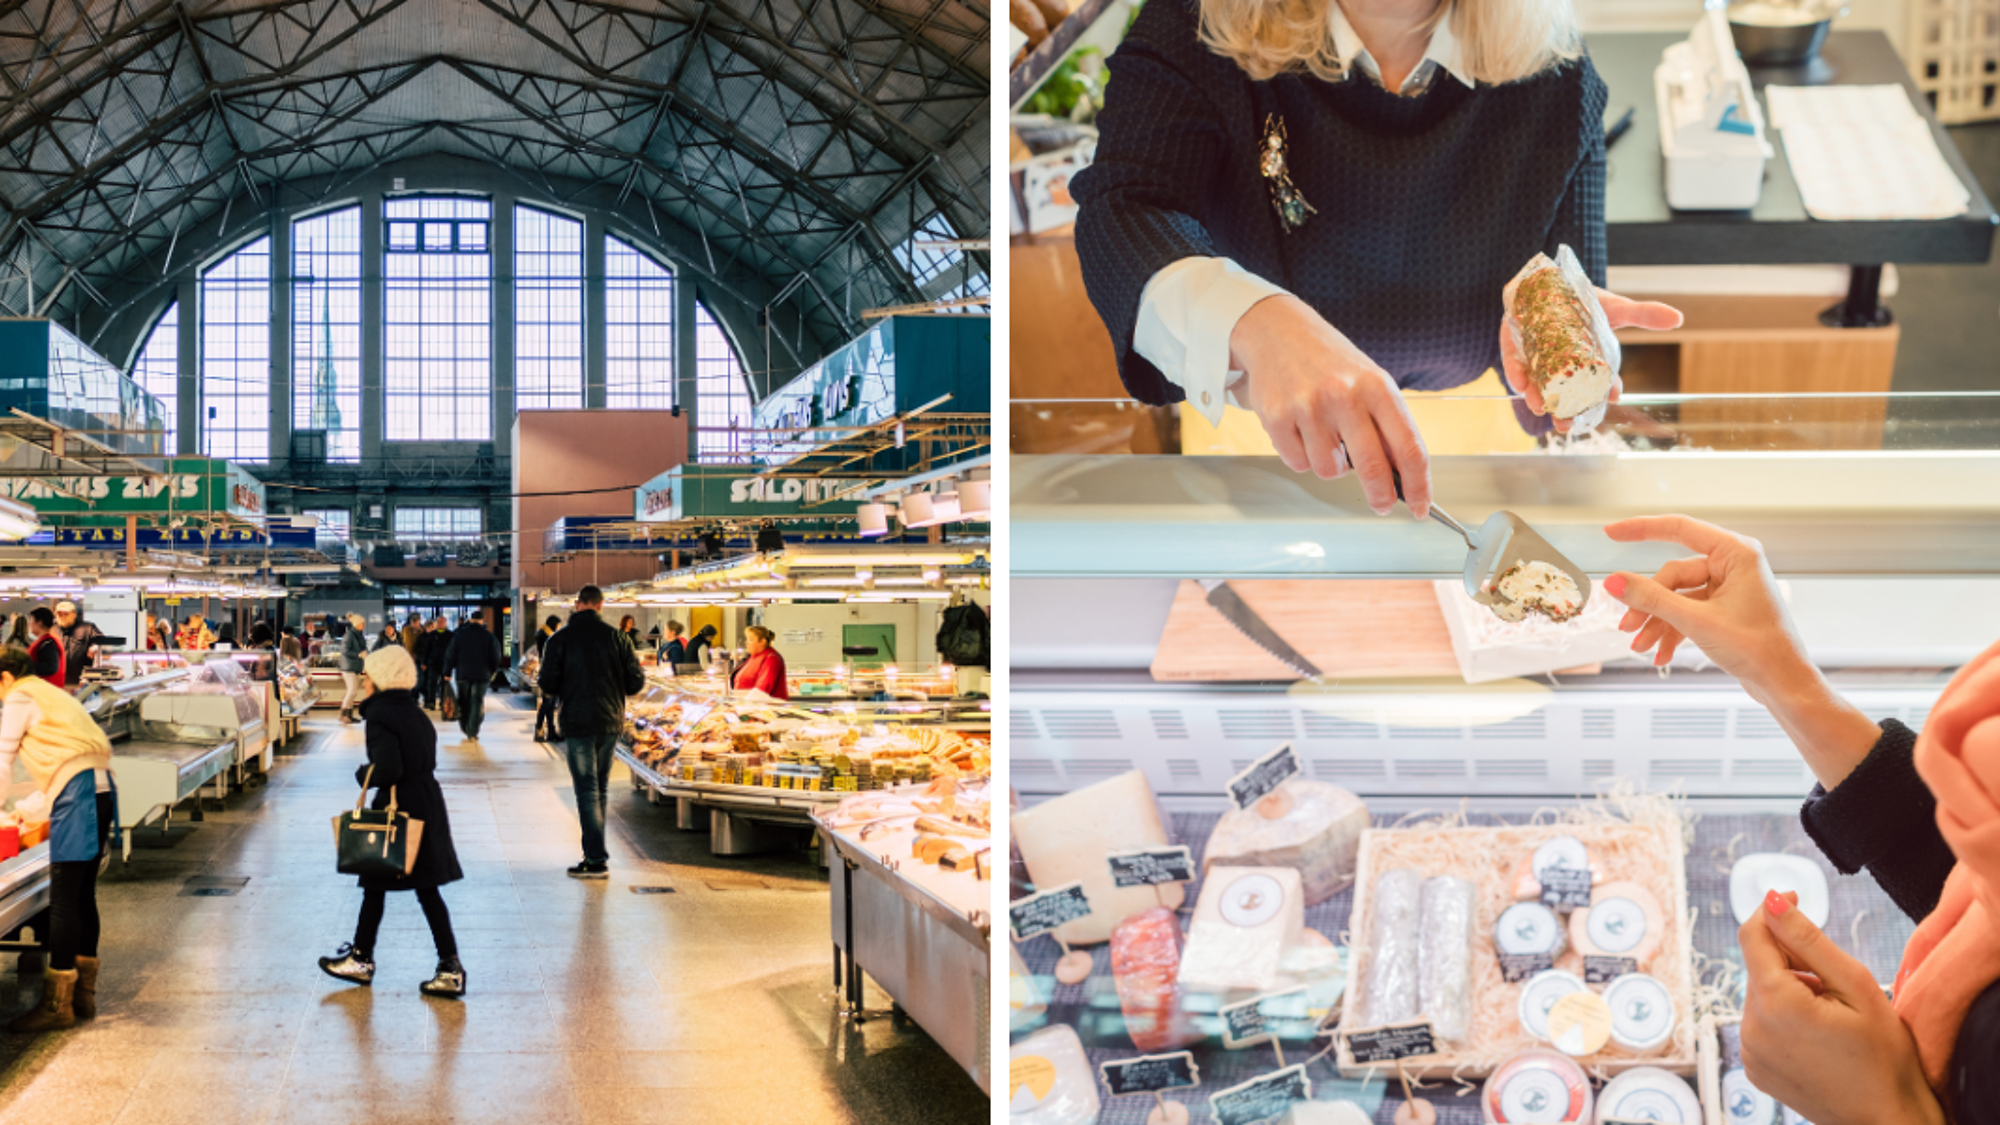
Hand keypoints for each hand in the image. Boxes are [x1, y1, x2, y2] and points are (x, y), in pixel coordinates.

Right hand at [1229, 294, 1430, 517]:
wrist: (1277, 331)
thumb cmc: (1329, 362)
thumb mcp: (1370, 382)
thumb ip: (1386, 425)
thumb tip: (1402, 476)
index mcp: (1378, 387)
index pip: (1409, 448)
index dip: (1418, 486)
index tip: (1420, 506)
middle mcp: (1345, 396)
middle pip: (1373, 468)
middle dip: (1381, 496)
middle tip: (1381, 505)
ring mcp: (1309, 407)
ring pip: (1330, 471)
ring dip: (1331, 465)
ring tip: (1324, 437)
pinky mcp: (1277, 417)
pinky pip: (1298, 463)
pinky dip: (1301, 456)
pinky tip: (1300, 430)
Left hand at [1502, 289, 1680, 432]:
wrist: (1549, 282)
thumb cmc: (1584, 300)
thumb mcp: (1615, 307)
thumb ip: (1642, 314)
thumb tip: (1678, 318)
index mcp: (1589, 363)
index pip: (1599, 384)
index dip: (1606, 392)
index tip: (1614, 396)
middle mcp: (1563, 368)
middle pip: (1565, 396)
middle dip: (1567, 413)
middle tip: (1568, 425)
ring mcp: (1538, 362)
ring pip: (1538, 388)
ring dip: (1539, 401)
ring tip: (1542, 409)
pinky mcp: (1515, 351)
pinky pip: (1515, 367)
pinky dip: (1517, 376)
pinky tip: (1522, 384)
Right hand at [1600, 515, 1805, 678]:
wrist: (1784, 684)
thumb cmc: (1760, 649)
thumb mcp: (1697, 621)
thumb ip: (1652, 598)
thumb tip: (1614, 581)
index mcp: (1737, 554)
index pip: (1680, 528)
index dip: (1641, 529)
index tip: (1611, 533)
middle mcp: (1733, 565)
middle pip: (1672, 575)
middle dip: (1648, 604)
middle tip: (1628, 626)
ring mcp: (1727, 588)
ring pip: (1675, 597)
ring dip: (1656, 622)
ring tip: (1641, 646)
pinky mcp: (1723, 609)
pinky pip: (1686, 612)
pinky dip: (1671, 631)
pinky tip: (1661, 653)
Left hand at [1739, 890, 1943, 1124]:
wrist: (1887, 1120)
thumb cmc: (1884, 1058)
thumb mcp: (1856, 986)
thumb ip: (1808, 939)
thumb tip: (1772, 899)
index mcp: (1775, 1002)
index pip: (1753, 935)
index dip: (1773, 913)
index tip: (1795, 900)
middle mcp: (1750, 1026)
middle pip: (1759, 966)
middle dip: (1790, 959)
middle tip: (1833, 980)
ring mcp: (1749, 1051)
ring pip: (1761, 994)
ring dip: (1789, 989)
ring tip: (1832, 1013)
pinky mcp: (1754, 1068)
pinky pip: (1761, 1023)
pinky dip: (1783, 1016)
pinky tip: (1818, 1033)